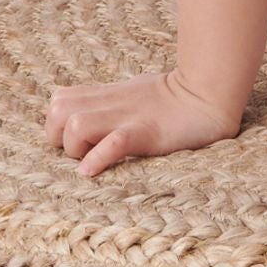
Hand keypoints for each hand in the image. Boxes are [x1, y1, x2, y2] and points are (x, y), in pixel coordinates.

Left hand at [42, 63, 241, 175]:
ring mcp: (127, 117)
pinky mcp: (145, 132)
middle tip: (80, 154)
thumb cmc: (175, 99)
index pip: (59, 100)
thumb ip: (112, 103)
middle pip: (57, 111)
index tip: (74, 144)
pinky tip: (94, 171)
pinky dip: (97, 159)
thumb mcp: (135, 95)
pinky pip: (112, 143)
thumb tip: (94, 118)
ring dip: (76, 149)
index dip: (56, 125)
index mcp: (108, 97)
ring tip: (91, 161)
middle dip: (57, 138)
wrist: (210, 94)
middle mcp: (111, 105)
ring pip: (76, 125)